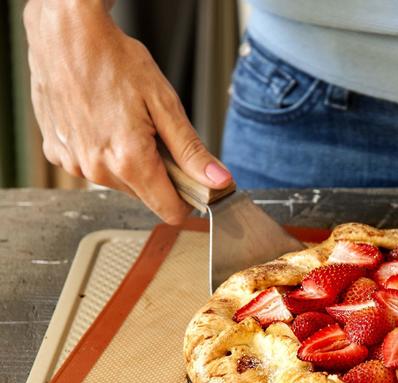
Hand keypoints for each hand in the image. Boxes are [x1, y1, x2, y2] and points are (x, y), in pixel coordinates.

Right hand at [24, 0, 231, 223]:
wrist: (66, 34)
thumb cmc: (115, 61)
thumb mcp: (165, 105)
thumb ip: (192, 151)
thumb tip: (219, 182)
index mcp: (129, 160)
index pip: (170, 211)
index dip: (187, 199)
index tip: (193, 180)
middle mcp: (97, 169)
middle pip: (145, 194)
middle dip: (159, 173)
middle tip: (155, 134)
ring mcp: (73, 163)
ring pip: (119, 181)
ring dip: (129, 161)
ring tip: (125, 122)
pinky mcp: (57, 152)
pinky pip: (91, 166)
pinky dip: (102, 151)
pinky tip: (101, 122)